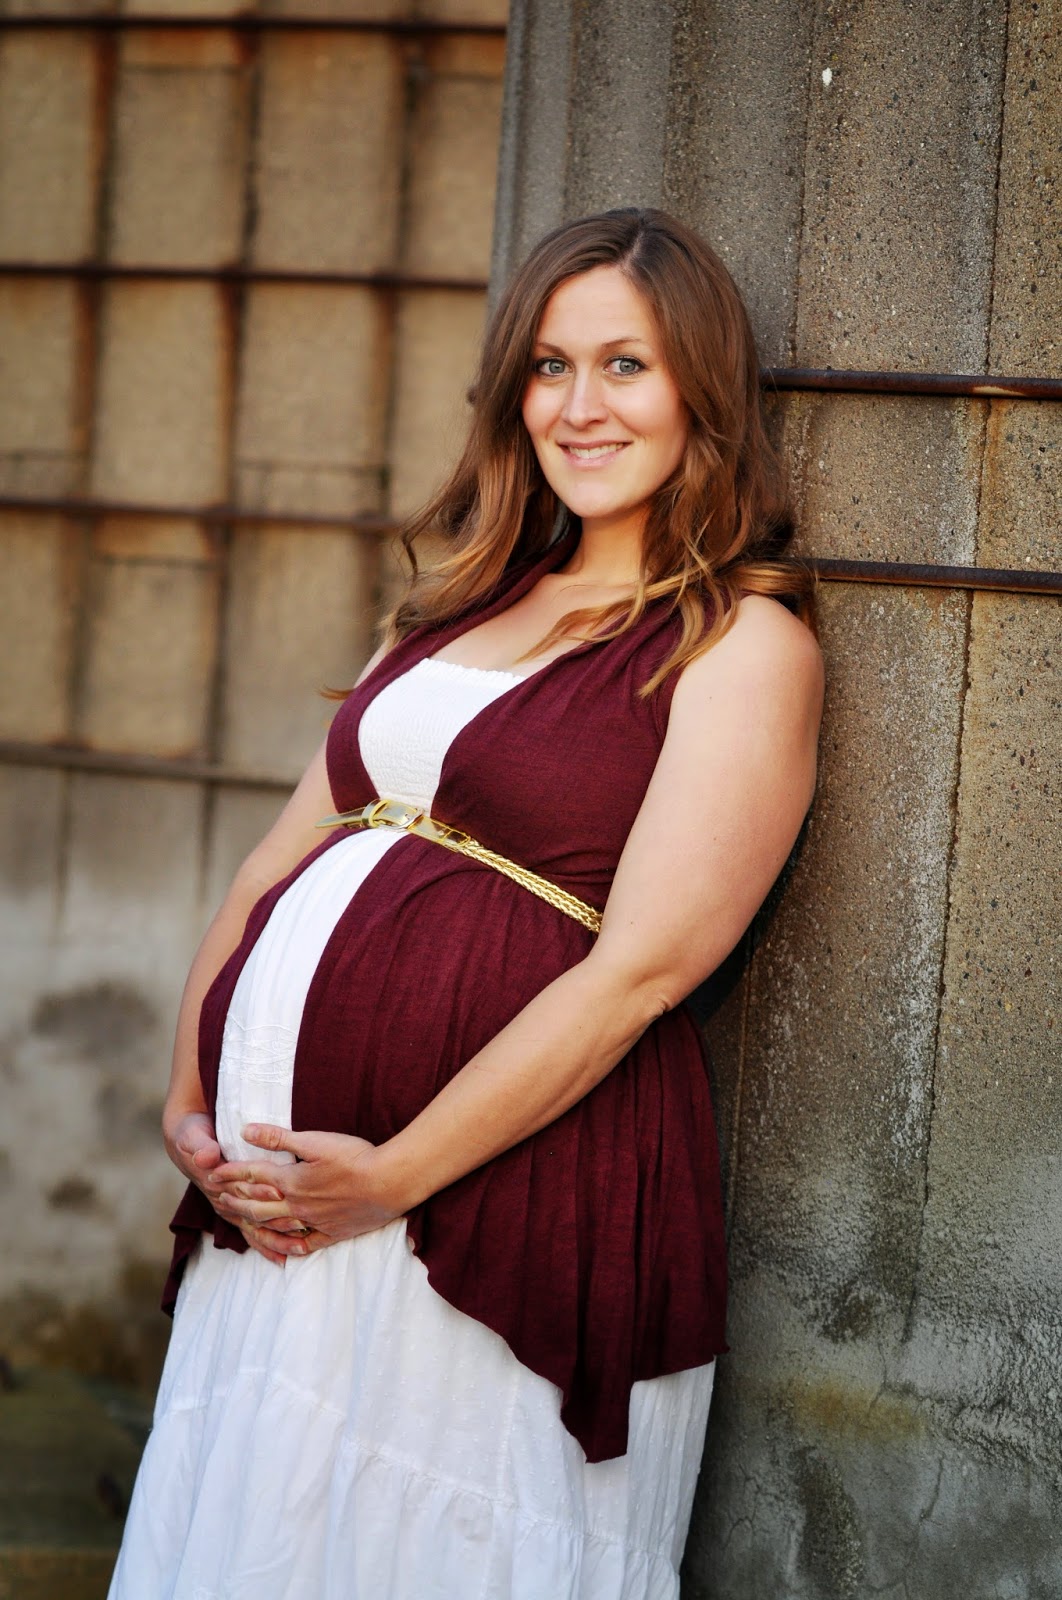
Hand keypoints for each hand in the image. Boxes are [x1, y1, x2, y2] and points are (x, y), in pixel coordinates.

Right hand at [165, 1109, 287, 1267]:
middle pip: (254, 1212)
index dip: (259, 1190)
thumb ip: (200, 1147)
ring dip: (276, 1238)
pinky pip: (252, 1232)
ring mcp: (231, 1207)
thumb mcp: (192, 1137)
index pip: (241, 1188)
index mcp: (216, 1182)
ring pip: (255, 1228)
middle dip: (277, 1219)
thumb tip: (207, 1157)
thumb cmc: (192, 1136)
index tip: (279, 1192)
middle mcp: (224, 1199)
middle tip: (302, 1223)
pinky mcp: (236, 1210)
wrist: (187, 1141)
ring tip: (300, 1248)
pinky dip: (266, 1244)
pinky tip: (284, 1258)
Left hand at [205, 1124, 404, 1259]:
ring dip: (256, 1223)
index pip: (253, 1176)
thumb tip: (246, 1130)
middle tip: (219, 1199)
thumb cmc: (354, 1157)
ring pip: (277, 1227)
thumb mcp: (315, 1141)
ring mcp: (314, 1222)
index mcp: (291, 1181)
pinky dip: (290, 1247)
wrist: (388, 1183)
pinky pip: (305, 1245)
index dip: (231, 1173)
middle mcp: (297, 1206)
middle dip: (236, 1201)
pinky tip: (284, 1250)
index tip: (212, 1173)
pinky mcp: (333, 1233)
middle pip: (258, 1205)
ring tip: (243, 1221)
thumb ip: (279, 1138)